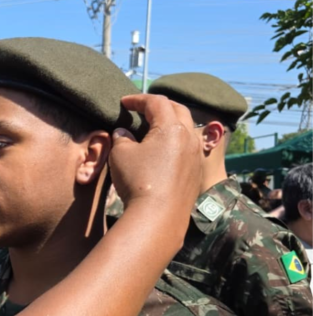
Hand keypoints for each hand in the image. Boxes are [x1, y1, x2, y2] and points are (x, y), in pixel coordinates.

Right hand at [111, 94, 200, 222]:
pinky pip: (188, 148)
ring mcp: (195, 155)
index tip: (125, 102)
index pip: (156, 102)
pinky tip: (163, 152)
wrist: (159, 216)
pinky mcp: (196, 172)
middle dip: (160, 106)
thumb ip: (122, 138)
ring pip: (186, 129)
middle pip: (178, 110)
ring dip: (171, 124)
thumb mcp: (121, 154)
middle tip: (144, 109)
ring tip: (155, 129)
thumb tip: (123, 133)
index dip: (138, 99)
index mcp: (171, 127)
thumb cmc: (138, 181)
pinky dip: (176, 142)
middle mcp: (188, 137)